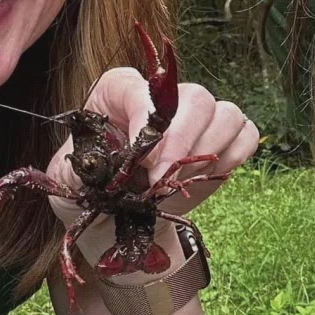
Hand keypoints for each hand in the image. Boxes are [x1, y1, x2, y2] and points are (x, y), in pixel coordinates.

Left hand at [44, 65, 260, 232]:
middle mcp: (165, 98)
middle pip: (196, 98)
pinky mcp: (224, 138)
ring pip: (226, 114)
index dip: (146, 118)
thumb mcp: (68, 181)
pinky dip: (231, 159)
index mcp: (119, 92)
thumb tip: (124, 161)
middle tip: (163, 181)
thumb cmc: (90, 197)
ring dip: (207, 154)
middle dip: (184, 143)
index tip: (141, 160)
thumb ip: (89, 167)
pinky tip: (204, 178)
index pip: (142, 89)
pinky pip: (246, 135)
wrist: (115, 225)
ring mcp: (199, 116)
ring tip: (179, 182)